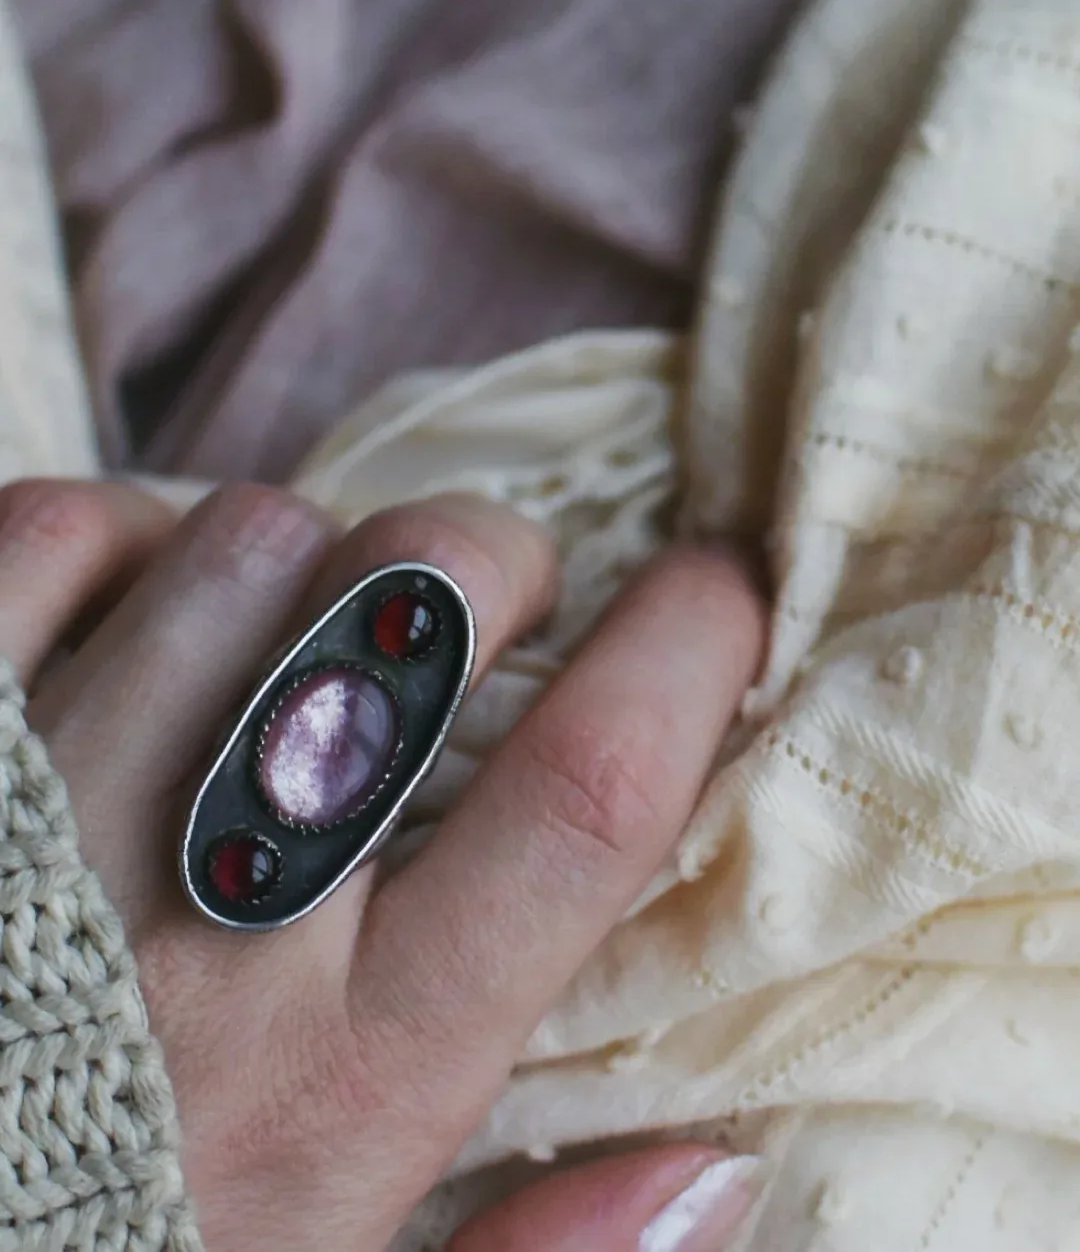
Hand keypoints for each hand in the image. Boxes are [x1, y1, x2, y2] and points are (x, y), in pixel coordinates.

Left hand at [2, 478, 765, 1250]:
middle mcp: (211, 921)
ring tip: (294, 627)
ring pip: (253, 542)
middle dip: (491, 553)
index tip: (714, 588)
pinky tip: (140, 606)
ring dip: (306, 554)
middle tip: (486, 596)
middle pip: (421, 604)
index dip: (681, 655)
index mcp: (349, 1073)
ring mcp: (53, 810)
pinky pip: (62, 533)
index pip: (580, 797)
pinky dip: (124, 531)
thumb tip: (718, 1172)